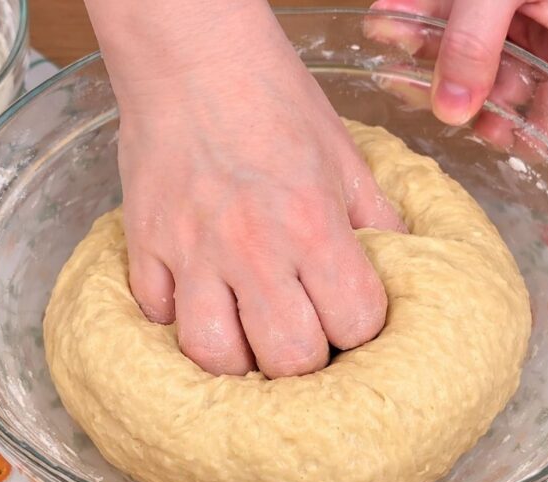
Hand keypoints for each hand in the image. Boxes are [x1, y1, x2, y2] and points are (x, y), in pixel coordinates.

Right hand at [92, 2, 404, 377]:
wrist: (192, 57)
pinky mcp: (146, 244)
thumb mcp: (343, 153)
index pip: (354, 324)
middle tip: (300, 335)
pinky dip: (177, 319)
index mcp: (314, 224)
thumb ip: (374, 216)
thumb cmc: (273, 98)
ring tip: (246, 335)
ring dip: (237, 357)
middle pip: (288, 358)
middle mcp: (255, 248)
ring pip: (213, 353)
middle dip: (303, 358)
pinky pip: (157, 313)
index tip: (349, 317)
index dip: (360, 329)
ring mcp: (192, 250)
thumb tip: (401, 261)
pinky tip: (196, 300)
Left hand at [368, 0, 547, 140]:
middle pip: (545, 106)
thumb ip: (474, 43)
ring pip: (495, 73)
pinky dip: (426, 29)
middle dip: (497, 120)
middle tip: (457, 129)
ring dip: (448, 75)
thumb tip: (451, 112)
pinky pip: (466, 36)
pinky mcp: (496, 3)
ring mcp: (533, 18)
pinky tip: (390, 20)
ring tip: (403, 66)